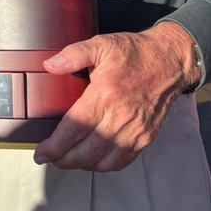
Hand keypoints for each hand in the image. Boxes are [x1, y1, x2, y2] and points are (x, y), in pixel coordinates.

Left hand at [33, 21, 197, 171]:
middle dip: (63, 159)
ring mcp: (136, 130)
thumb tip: (49, 65)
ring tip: (67, 159)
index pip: (73, 129)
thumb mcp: (101, 44)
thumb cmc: (135, 52)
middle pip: (86, 152)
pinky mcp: (146, 137)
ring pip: (103, 162)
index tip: (41, 153)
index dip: (54, 146)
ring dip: (82, 165)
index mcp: (105, 95)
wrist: (170, 60)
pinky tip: (92, 159)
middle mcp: (121, 117)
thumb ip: (73, 54)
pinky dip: (104, 166)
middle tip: (49, 157)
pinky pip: (122, 161)